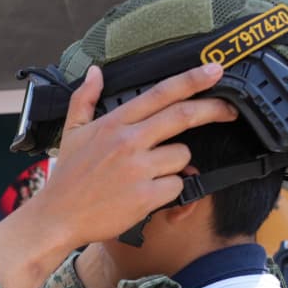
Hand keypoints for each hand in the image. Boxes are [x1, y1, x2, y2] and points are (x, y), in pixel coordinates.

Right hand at [26, 63, 236, 246]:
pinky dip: (169, 190)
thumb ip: (85, 99)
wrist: (58, 217)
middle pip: (182, 117)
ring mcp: (138, 169)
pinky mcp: (145, 196)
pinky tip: (148, 193)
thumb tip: (95, 72)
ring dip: (176, 164)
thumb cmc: (67, 176)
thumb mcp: (71, 132)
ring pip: (182, 157)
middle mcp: (128, 141)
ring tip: (151, 174)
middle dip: (213, 110)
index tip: (215, 70)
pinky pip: (177, 186)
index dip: (192, 80)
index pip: (160, 94)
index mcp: (114, 123)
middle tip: (230, 110)